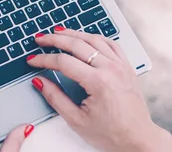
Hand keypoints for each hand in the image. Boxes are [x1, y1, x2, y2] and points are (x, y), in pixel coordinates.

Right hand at [27, 28, 171, 151]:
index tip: (32, 61)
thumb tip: (40, 82)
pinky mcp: (127, 67)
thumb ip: (55, 98)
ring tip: (58, 32)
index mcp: (98, 82)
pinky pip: (110, 43)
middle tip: (40, 38)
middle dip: (54, 39)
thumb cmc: (112, 134)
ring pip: (94, 39)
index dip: (44, 59)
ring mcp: (121, 66)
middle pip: (77, 44)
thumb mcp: (77, 120)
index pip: (63, 62)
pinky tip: (85, 37)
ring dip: (73, 33)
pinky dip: (95, 37)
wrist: (138, 139)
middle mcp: (111, 69)